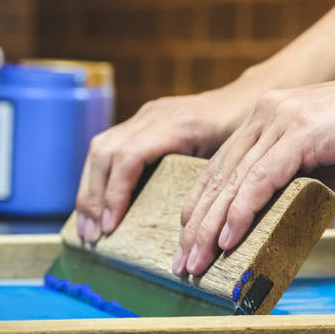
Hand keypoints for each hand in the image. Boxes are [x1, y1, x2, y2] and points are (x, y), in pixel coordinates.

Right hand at [75, 81, 259, 242]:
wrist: (245, 98)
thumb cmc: (245, 131)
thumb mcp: (236, 156)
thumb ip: (213, 183)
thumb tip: (195, 226)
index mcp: (177, 124)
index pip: (129, 157)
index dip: (114, 193)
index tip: (110, 227)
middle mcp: (154, 115)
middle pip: (105, 152)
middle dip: (93, 197)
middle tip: (92, 236)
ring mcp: (145, 116)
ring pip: (99, 148)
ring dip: (89, 190)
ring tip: (89, 227)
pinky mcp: (141, 121)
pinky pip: (107, 147)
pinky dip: (97, 178)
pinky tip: (97, 204)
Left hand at [174, 71, 334, 275]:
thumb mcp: (328, 170)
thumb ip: (296, 190)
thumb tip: (274, 226)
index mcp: (266, 121)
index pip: (221, 171)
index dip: (200, 211)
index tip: (189, 246)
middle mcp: (266, 115)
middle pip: (218, 178)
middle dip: (196, 226)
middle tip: (182, 265)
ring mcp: (283, 119)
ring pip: (235, 179)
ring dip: (212, 226)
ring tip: (197, 262)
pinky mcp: (304, 129)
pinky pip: (264, 175)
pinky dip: (244, 209)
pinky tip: (228, 237)